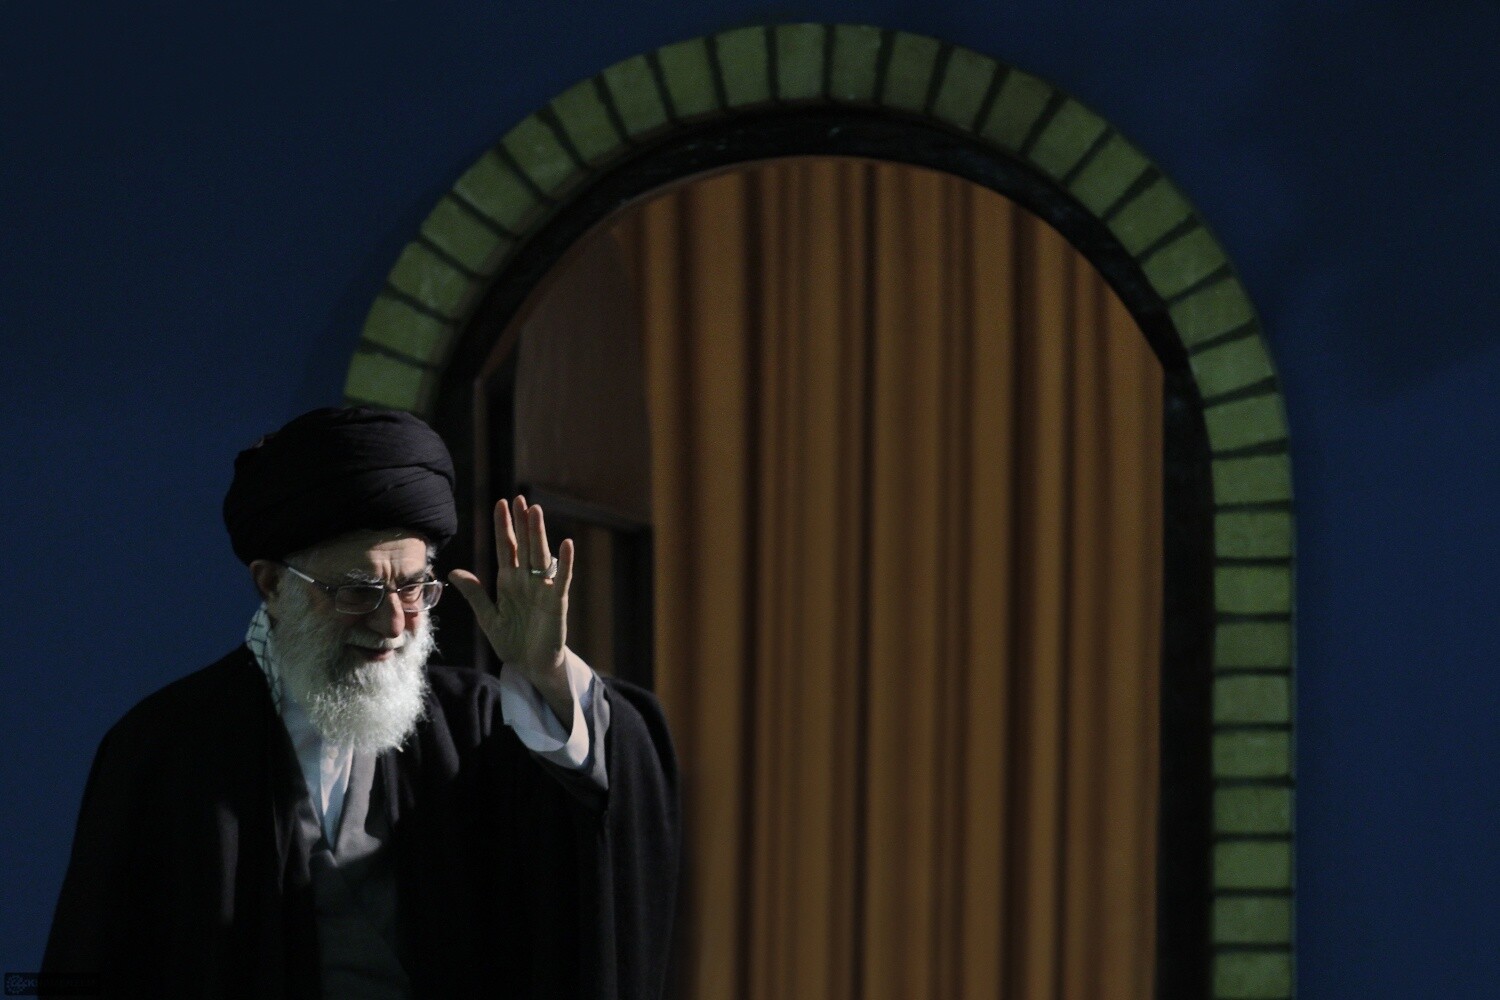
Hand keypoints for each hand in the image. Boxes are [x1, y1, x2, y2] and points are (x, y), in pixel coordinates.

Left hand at [449, 495, 575, 720]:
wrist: (530, 667)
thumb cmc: (512, 642)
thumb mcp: (487, 618)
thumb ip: (475, 593)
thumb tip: (454, 572)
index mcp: (509, 582)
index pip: (506, 548)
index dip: (503, 527)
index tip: (500, 503)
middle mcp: (527, 581)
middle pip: (523, 546)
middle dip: (521, 523)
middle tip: (519, 498)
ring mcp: (542, 589)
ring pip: (540, 556)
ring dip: (538, 534)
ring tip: (535, 511)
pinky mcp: (556, 603)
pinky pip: (561, 580)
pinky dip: (564, 563)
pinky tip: (566, 545)